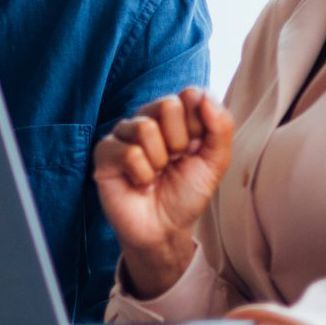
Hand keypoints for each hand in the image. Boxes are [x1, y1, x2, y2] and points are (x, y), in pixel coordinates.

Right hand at [94, 86, 235, 297]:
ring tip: (156, 175)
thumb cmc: (187, 193)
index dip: (198, 125)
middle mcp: (149, 118)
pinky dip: (142, 176)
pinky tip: (140, 184)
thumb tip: (204, 95)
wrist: (165, 229)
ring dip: (159, 162)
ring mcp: (124, 134)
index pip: (190, 94)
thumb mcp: (215, 162)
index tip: (196, 149)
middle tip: (174, 163)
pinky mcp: (105, 153)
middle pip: (167, 104)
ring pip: (145, 128)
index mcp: (176, 116)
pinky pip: (129, 152)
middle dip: (179, 143)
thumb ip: (220, 127)